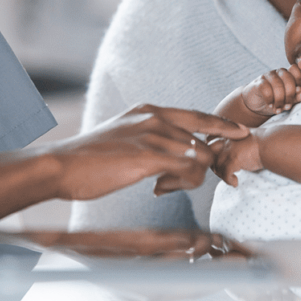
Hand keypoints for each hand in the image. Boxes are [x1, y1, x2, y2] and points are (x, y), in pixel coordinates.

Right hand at [50, 104, 248, 200]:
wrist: (61, 166)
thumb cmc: (88, 159)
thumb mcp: (122, 139)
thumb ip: (148, 140)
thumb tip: (171, 155)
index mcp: (147, 111)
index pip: (195, 115)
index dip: (220, 126)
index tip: (239, 132)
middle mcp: (153, 118)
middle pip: (201, 139)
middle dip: (207, 162)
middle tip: (192, 181)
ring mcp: (152, 135)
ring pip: (198, 157)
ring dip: (190, 178)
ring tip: (163, 186)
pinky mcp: (149, 156)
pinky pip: (187, 169)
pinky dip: (184, 183)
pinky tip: (160, 189)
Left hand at [211, 131, 265, 186]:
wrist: (270, 144)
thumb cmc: (261, 143)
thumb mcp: (243, 138)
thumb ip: (233, 144)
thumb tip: (227, 156)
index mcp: (226, 133)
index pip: (209, 141)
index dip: (212, 151)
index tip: (219, 160)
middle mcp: (225, 140)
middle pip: (210, 155)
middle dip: (215, 165)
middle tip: (224, 172)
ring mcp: (228, 149)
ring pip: (216, 166)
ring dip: (222, 175)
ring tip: (231, 178)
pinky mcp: (233, 159)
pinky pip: (225, 174)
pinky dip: (229, 181)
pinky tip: (235, 183)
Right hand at [242, 66, 300, 116]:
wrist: (256, 104)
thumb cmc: (275, 101)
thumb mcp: (288, 101)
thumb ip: (298, 96)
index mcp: (288, 75)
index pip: (295, 70)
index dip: (298, 80)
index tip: (298, 92)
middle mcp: (278, 73)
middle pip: (287, 77)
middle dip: (289, 94)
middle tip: (287, 106)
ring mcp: (267, 76)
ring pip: (277, 84)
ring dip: (279, 99)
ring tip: (278, 109)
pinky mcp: (258, 82)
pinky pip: (265, 88)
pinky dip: (269, 99)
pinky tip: (270, 105)